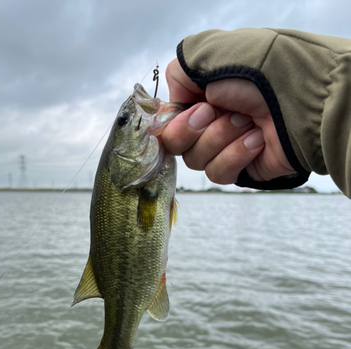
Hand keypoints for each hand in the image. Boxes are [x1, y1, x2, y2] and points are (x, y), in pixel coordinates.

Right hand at [161, 59, 295, 183]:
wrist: (298, 103)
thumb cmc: (259, 76)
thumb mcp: (212, 58)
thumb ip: (180, 73)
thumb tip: (173, 103)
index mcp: (198, 98)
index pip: (167, 120)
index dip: (174, 121)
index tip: (193, 109)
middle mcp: (208, 122)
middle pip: (176, 145)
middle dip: (193, 129)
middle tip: (215, 111)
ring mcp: (223, 147)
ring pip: (196, 160)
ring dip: (221, 138)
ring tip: (248, 121)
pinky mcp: (239, 169)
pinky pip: (219, 173)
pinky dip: (236, 155)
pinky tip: (257, 140)